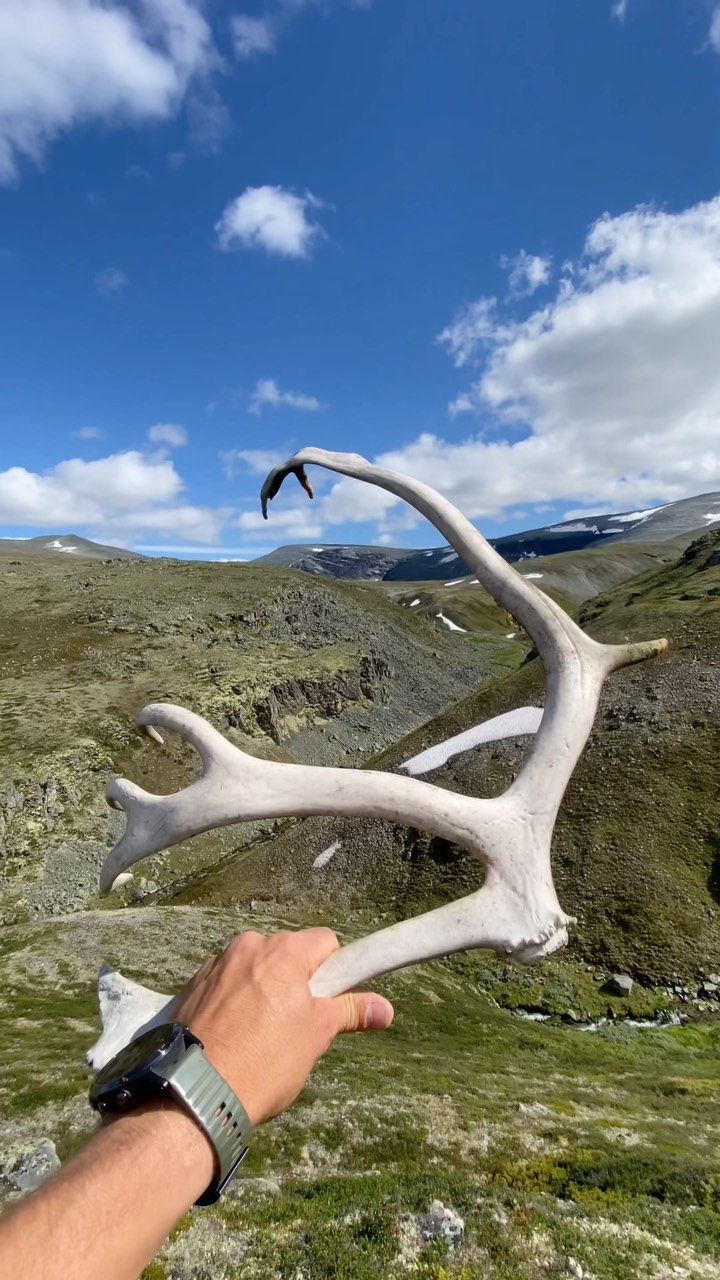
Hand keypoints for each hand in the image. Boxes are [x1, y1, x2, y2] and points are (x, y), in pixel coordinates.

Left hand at [172, 927, 393, 1126]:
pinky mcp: (191, 986)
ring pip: (255, 970)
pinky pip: (226, 985)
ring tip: (259, 1039)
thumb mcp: (315, 1036)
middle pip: (287, 955)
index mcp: (283, 951)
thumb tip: (386, 1008)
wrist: (192, 1093)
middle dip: (296, 984)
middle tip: (296, 1027)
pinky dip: (234, 1003)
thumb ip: (349, 1012)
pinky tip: (232, 1038)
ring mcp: (216, 965)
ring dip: (263, 992)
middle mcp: (248, 947)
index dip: (334, 972)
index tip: (329, 1002)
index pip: (325, 942)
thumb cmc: (262, 1063)